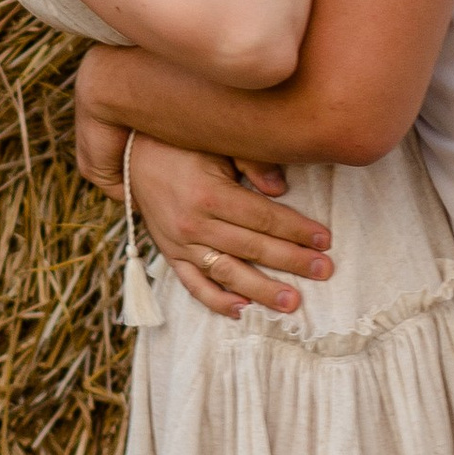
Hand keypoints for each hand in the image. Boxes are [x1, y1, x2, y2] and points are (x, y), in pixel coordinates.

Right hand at [122, 136, 333, 319]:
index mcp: (209, 193)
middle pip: (252, 247)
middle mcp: (194, 223)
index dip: (296, 230)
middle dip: (291, 261)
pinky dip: (216, 301)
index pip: (263, 217)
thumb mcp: (216, 143)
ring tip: (291, 302)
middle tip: (324, 271)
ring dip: (261, 290)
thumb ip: (250, 163)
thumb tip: (281, 188)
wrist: (128, 154)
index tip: (325, 241)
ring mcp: (180, 243)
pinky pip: (192, 284)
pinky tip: (241, 311)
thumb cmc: (181, 144)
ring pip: (226, 273)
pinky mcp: (169, 254)